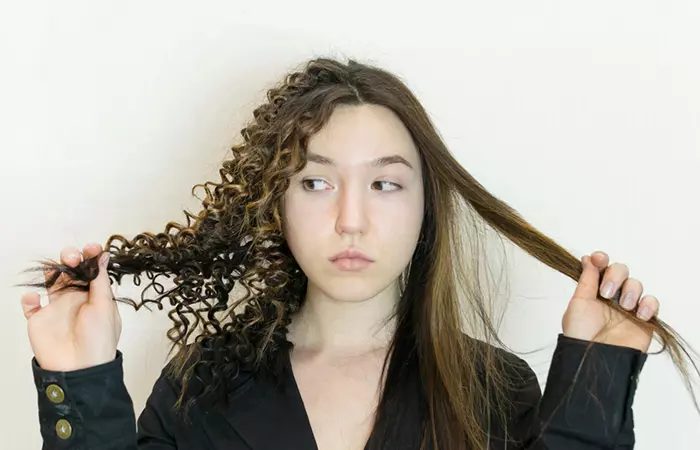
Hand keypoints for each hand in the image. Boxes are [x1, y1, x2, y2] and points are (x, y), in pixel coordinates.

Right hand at [20, 243, 121, 371]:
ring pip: (51, 282)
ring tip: (55, 269)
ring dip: (52, 271)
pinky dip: (29, 298)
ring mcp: (57, 308)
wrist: (79, 368)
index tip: (90, 248)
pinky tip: (35, 299)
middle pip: (70, 270)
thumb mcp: (104, 306)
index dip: (91, 256)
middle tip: (72, 257)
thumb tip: (103, 256)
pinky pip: (30, 304)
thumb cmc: (98, 340)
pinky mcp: (39, 319)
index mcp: (95, 295)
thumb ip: (100, 281)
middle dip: (70, 258)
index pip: (92, 270)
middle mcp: (76, 298)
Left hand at [562, 250, 658, 352]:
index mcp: (593, 291)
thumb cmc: (581, 334)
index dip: (601, 259)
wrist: (595, 359)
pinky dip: (648, 304)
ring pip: (636, 283)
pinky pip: (652, 302)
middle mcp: (611, 296)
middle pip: (621, 271)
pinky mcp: (643, 319)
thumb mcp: (578, 303)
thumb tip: (588, 258)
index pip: (601, 268)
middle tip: (607, 293)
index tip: (599, 259)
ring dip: (631, 291)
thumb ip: (586, 280)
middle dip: (615, 275)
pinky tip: (638, 314)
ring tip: (624, 307)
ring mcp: (628, 307)